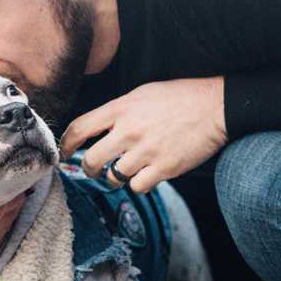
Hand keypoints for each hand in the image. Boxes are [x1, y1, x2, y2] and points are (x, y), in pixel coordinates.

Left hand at [60, 77, 226, 193]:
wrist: (215, 107)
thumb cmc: (180, 98)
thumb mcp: (142, 94)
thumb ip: (117, 111)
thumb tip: (96, 128)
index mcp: (121, 109)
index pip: (79, 129)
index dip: (66, 145)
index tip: (65, 153)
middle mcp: (129, 131)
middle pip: (91, 160)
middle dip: (88, 169)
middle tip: (93, 169)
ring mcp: (146, 151)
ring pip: (113, 177)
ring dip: (116, 177)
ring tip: (126, 169)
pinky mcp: (164, 168)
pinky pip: (137, 186)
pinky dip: (138, 184)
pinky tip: (146, 174)